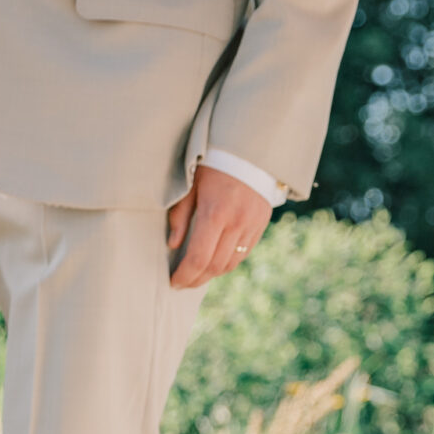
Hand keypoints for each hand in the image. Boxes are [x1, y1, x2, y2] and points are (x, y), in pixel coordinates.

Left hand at [166, 164, 273, 289]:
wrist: (249, 150)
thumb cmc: (213, 164)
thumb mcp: (190, 185)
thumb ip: (180, 216)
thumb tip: (173, 245)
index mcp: (215, 213)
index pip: (198, 257)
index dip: (185, 275)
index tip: (173, 281)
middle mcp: (236, 223)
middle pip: (215, 266)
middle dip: (196, 279)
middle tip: (182, 283)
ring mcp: (251, 226)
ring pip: (230, 263)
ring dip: (212, 274)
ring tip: (197, 275)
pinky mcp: (260, 225)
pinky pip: (243, 253)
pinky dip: (228, 263)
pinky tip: (215, 263)